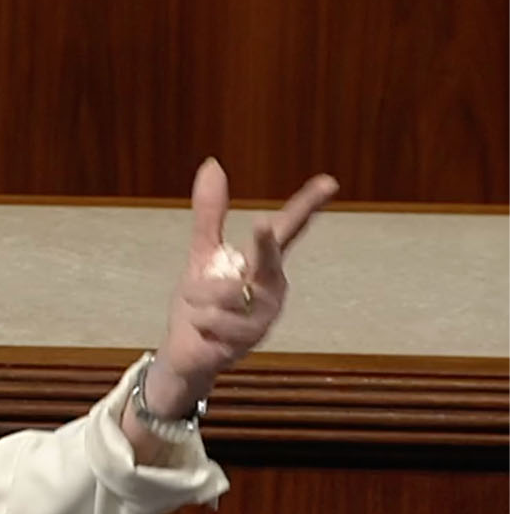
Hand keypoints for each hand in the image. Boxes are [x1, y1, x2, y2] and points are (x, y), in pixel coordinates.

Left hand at [150, 159, 338, 411]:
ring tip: (200, 310)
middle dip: (264, 243)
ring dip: (197, 297)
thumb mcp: (203, 254)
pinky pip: (212, 319)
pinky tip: (205, 332)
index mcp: (265, 263)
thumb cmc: (201, 301)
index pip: (289, 229)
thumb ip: (211, 215)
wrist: (185, 349)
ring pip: (221, 291)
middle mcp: (274, 287)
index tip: (329, 182)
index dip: (307, 205)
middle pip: (268, 257)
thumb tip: (213, 164)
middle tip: (260, 224)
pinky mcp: (251, 341)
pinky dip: (198, 322)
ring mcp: (266, 316)